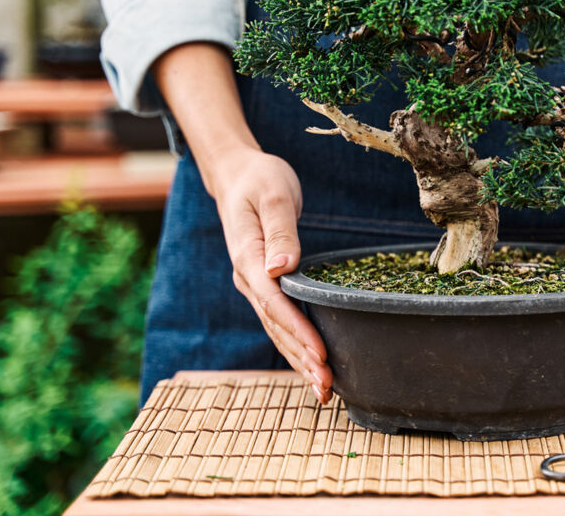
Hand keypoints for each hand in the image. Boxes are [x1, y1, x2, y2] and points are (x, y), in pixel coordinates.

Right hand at [207, 147, 333, 402]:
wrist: (238, 175)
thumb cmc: (259, 179)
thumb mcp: (273, 194)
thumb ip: (279, 230)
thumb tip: (280, 267)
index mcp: (248, 256)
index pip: (274, 301)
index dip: (298, 330)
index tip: (320, 354)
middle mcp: (247, 277)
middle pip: (276, 325)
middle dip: (302, 358)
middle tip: (327, 387)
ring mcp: (253, 284)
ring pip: (277, 330)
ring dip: (299, 360)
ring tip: (324, 389)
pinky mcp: (263, 285)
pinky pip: (280, 321)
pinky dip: (296, 345)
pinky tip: (313, 364)